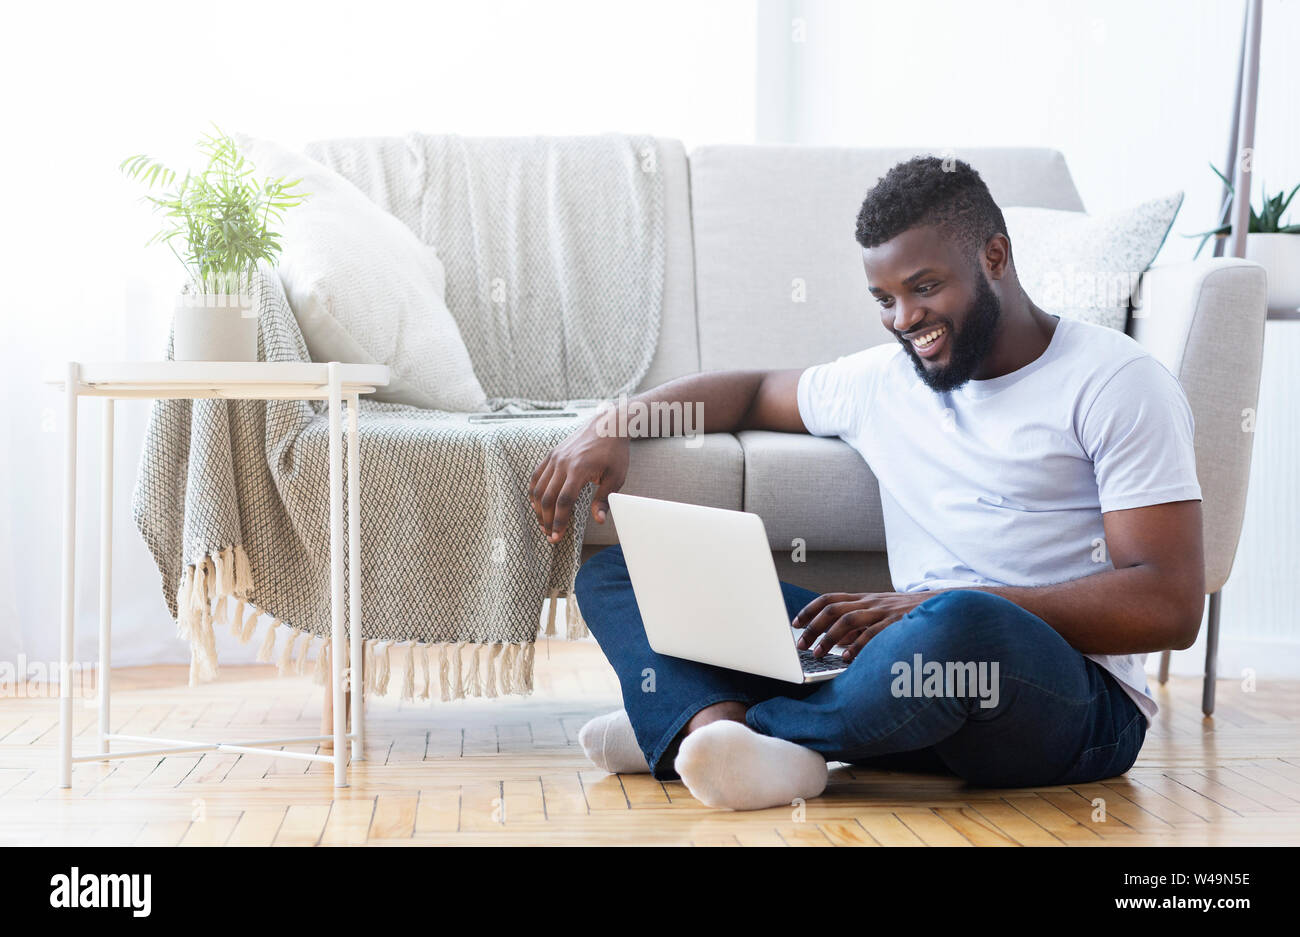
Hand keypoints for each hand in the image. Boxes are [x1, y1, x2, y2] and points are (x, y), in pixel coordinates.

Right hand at [528, 420, 628, 542]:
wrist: (608, 425)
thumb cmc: (615, 452)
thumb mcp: (616, 477)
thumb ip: (603, 499)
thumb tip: (599, 521)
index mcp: (579, 469)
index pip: (564, 501)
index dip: (559, 521)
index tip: (557, 536)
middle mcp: (563, 463)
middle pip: (547, 497)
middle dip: (546, 520)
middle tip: (550, 536)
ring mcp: (555, 457)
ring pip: (538, 488)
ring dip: (538, 509)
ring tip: (543, 524)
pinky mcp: (552, 454)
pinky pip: (537, 475)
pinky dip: (534, 492)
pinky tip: (538, 504)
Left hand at [793, 591, 941, 662]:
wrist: (946, 605)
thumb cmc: (908, 615)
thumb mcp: (881, 613)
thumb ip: (860, 625)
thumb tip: (835, 642)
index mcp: (864, 598)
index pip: (829, 599)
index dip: (809, 610)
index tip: (794, 624)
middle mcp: (871, 602)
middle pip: (833, 609)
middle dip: (812, 627)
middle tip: (801, 645)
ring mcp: (884, 611)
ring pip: (848, 619)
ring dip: (829, 638)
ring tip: (817, 654)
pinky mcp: (897, 623)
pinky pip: (873, 633)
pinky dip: (858, 646)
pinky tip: (847, 658)